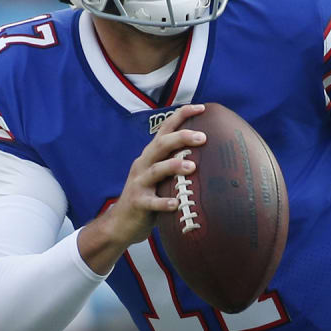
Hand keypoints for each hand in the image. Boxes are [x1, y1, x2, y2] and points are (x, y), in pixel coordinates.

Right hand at [96, 103, 207, 249]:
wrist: (120, 223)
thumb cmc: (148, 197)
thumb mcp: (160, 176)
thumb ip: (176, 164)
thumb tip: (209, 155)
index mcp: (150, 155)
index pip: (165, 129)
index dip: (181, 116)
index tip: (202, 107)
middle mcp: (143, 164)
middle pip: (161, 145)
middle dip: (181, 138)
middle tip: (203, 137)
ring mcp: (139, 183)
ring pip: (156, 170)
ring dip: (174, 166)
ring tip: (192, 167)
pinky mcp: (138, 203)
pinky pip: (151, 202)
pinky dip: (163, 202)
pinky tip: (175, 203)